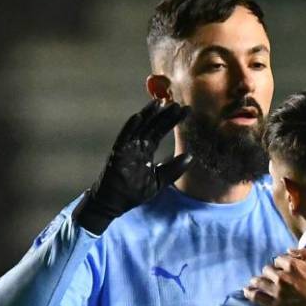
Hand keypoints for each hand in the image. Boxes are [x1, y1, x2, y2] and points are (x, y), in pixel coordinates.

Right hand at [73, 100, 190, 233]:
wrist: (114, 203)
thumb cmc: (134, 192)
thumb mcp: (160, 180)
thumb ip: (174, 169)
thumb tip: (191, 156)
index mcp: (146, 149)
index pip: (161, 130)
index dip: (173, 120)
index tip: (186, 111)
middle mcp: (137, 145)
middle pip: (152, 125)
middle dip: (164, 114)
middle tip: (178, 103)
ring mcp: (126, 148)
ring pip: (139, 127)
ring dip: (148, 115)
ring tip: (159, 102)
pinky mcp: (117, 154)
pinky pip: (124, 138)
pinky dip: (130, 127)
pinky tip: (139, 117)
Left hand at [244, 248, 305, 305]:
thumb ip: (305, 253)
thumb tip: (289, 249)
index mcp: (293, 265)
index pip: (278, 259)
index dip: (280, 263)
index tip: (281, 267)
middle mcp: (282, 277)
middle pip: (267, 269)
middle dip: (269, 271)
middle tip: (270, 276)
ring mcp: (277, 292)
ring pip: (259, 282)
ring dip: (256, 281)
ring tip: (253, 282)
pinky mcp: (275, 305)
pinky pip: (257, 298)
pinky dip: (251, 294)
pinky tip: (247, 292)